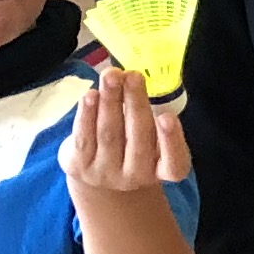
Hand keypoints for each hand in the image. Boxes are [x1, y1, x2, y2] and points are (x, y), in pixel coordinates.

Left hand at [63, 64, 188, 201]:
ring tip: (111, 76)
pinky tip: (91, 95)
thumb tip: (132, 79)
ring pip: (109, 134)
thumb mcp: (150, 138)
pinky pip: (83, 137)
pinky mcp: (79, 166)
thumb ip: (150, 116)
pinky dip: (87, 114)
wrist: (99, 178)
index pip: (174, 164)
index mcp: (162, 169)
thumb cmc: (133, 147)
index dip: (171, 141)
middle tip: (134, 76)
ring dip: (110, 101)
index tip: (167, 117)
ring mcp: (106, 173)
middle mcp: (136, 176)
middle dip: (135, 104)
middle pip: (137, 139)